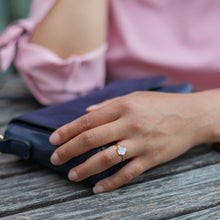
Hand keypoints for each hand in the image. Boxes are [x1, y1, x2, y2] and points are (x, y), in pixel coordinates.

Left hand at [49, 91, 215, 192]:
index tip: (54, 139)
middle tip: (55, 158)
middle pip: (91, 139)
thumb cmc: (160, 104)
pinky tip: (97, 188)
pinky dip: (110, 183)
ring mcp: (140, 142)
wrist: (191, 115)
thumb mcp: (134, 97)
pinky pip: (127, 173)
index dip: (68, 130)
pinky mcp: (151, 158)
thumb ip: (108, 105)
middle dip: (69, 150)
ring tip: (72, 175)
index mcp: (123, 106)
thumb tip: (86, 112)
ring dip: (85, 168)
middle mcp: (129, 124)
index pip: (88, 120)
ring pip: (106, 158)